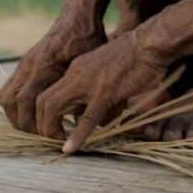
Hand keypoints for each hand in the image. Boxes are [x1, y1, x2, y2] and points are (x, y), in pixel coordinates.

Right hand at [0, 11, 105, 132]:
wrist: (79, 15)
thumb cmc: (89, 38)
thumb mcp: (91, 65)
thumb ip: (88, 89)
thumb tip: (92, 123)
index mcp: (44, 66)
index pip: (26, 103)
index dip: (36, 124)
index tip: (55, 135)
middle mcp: (29, 65)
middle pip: (11, 104)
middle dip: (24, 124)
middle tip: (44, 136)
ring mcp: (24, 63)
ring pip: (6, 97)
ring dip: (17, 115)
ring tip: (38, 127)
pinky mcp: (25, 62)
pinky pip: (10, 88)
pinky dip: (16, 104)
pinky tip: (34, 111)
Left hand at [34, 30, 166, 152]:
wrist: (150, 43)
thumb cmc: (136, 57)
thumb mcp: (108, 73)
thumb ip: (99, 93)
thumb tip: (100, 120)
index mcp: (76, 69)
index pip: (48, 92)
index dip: (45, 114)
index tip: (56, 128)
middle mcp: (76, 74)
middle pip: (42, 101)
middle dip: (42, 124)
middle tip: (54, 139)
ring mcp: (89, 83)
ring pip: (54, 107)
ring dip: (52, 129)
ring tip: (60, 144)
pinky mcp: (106, 92)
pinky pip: (87, 118)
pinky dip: (77, 135)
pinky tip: (71, 149)